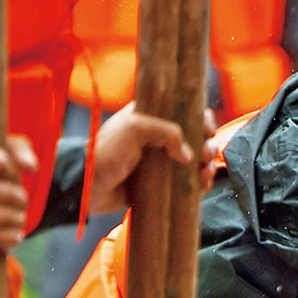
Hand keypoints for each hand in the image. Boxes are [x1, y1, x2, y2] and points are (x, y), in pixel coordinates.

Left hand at [85, 104, 201, 212]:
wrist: (89, 184)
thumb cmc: (106, 150)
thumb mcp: (134, 127)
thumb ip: (167, 132)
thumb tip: (189, 155)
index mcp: (151, 118)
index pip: (184, 113)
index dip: (201, 119)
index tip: (208, 130)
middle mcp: (159, 139)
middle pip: (196, 138)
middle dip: (208, 145)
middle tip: (205, 154)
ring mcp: (162, 163)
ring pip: (196, 162)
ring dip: (208, 165)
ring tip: (205, 172)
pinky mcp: (163, 184)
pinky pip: (189, 183)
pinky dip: (201, 183)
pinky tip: (203, 184)